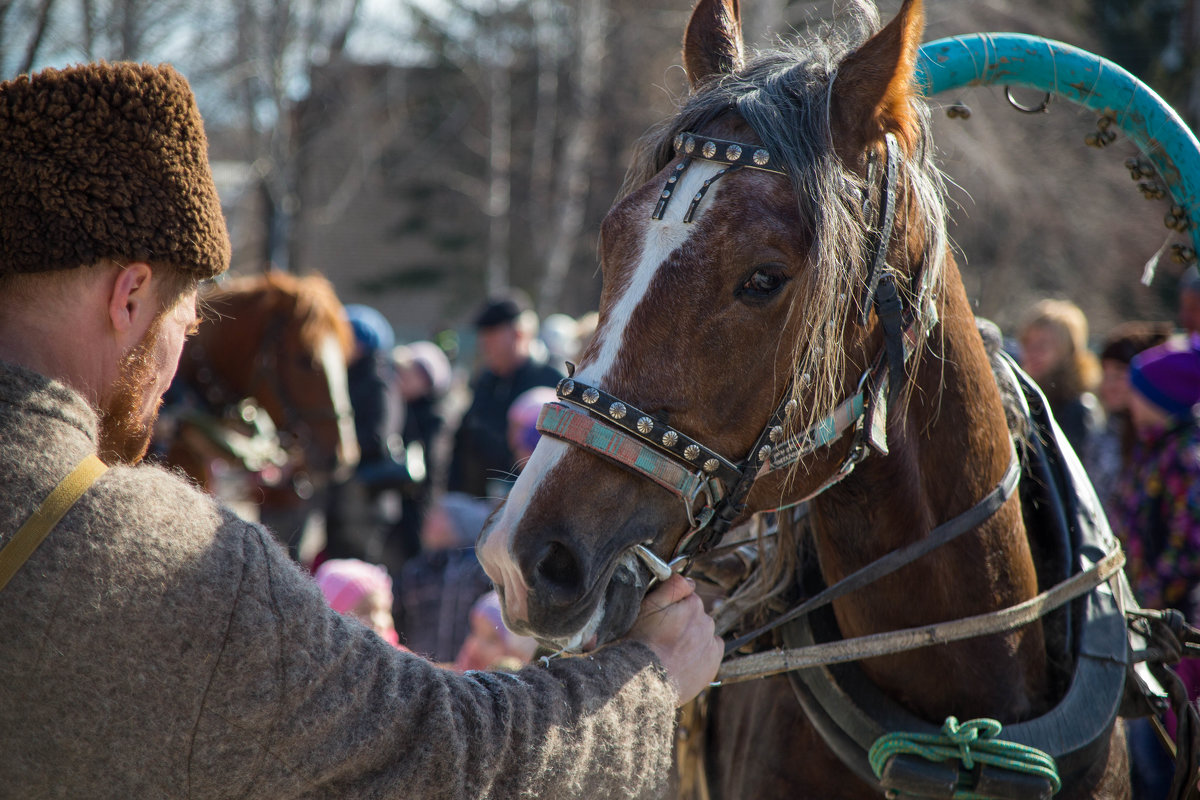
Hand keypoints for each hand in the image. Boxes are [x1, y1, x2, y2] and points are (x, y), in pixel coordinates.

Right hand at [625, 574, 721, 705]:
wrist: (645, 681)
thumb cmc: (642, 641)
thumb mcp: (648, 605)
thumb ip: (672, 585)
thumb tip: (689, 579)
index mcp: (693, 604)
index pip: (686, 597)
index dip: (671, 607)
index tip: (659, 619)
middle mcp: (706, 622)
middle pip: (695, 616)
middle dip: (682, 623)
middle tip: (661, 637)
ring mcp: (710, 644)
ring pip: (701, 634)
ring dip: (690, 638)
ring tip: (670, 651)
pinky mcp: (712, 664)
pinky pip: (710, 651)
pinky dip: (700, 653)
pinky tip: (683, 660)